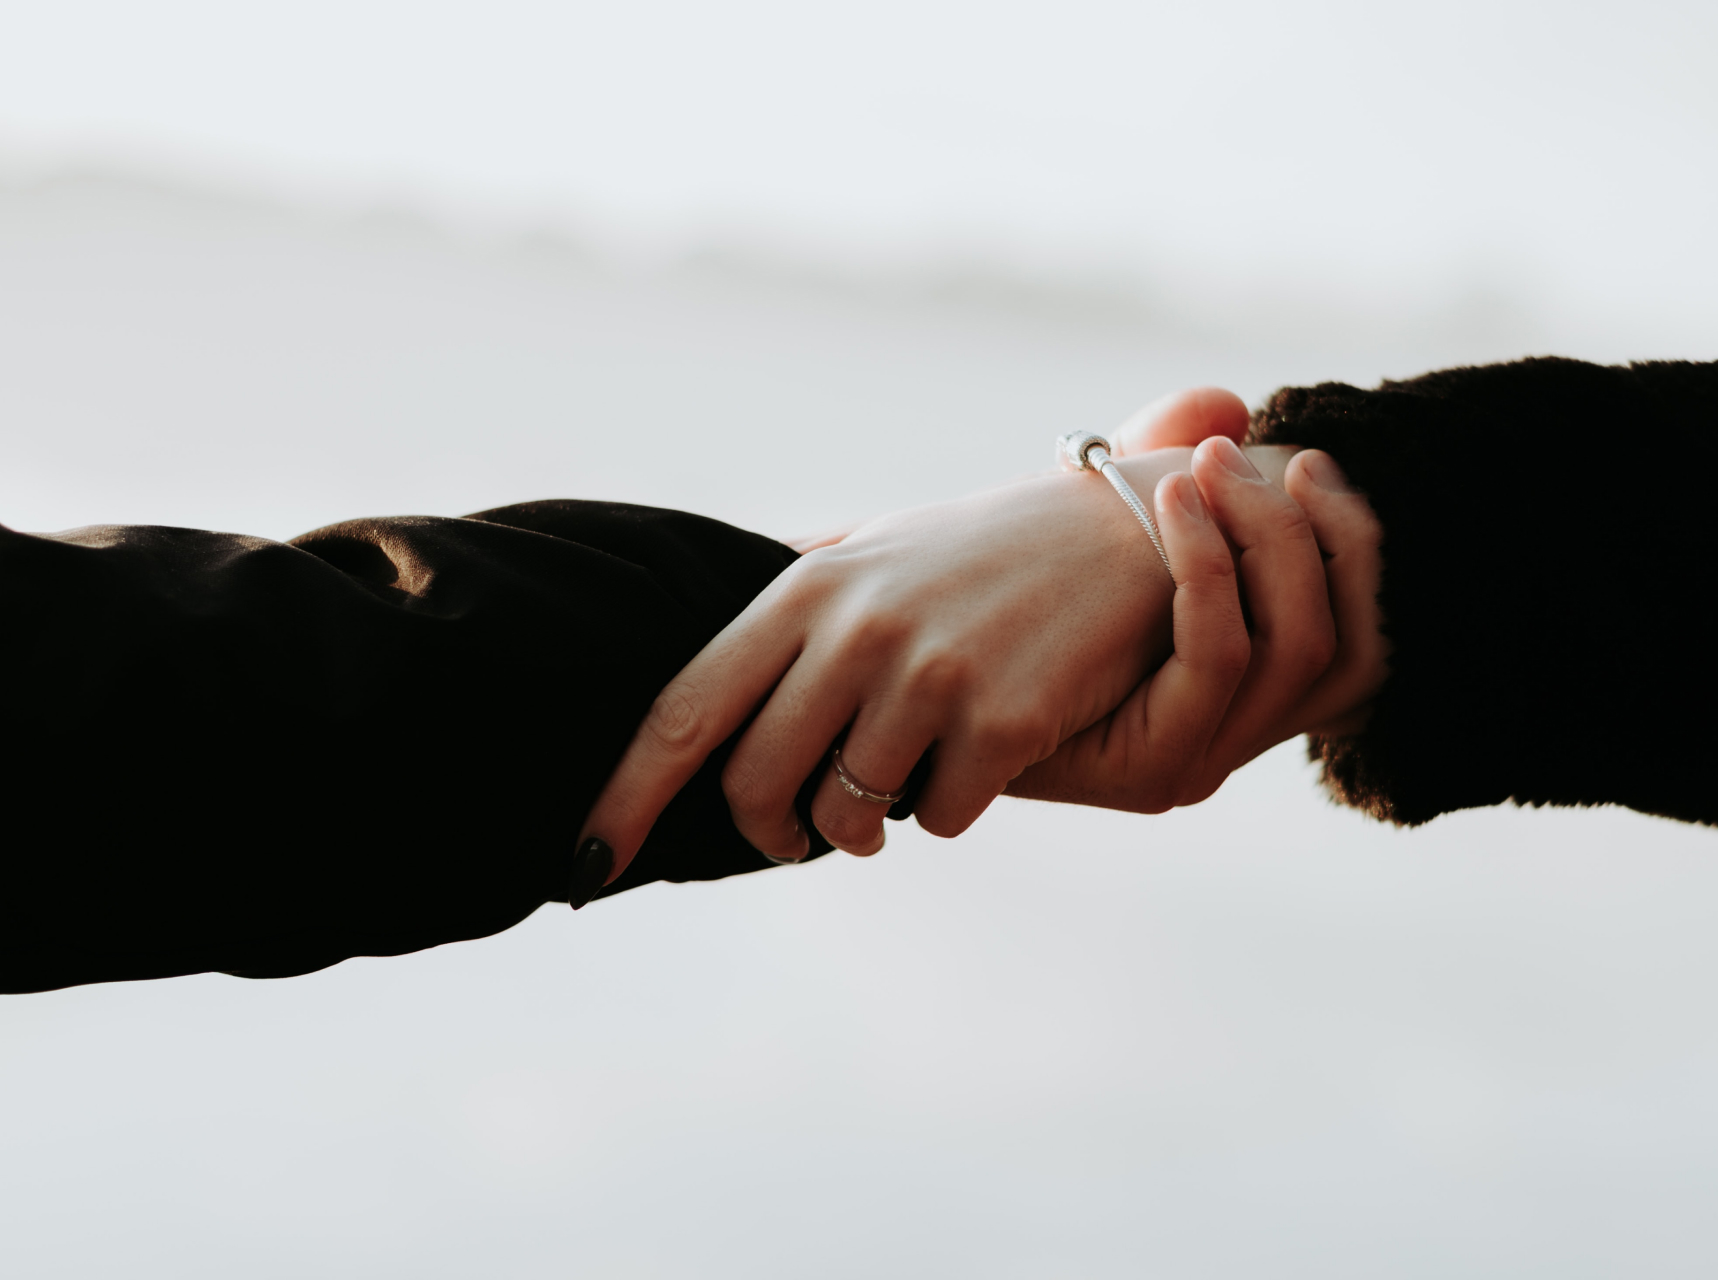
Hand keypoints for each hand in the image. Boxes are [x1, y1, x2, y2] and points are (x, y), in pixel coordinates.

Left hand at [578, 443, 1232, 881]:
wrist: (1122, 532)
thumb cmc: (981, 553)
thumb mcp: (872, 552)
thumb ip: (792, 600)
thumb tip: (701, 657)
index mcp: (807, 590)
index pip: (685, 710)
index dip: (626, 797)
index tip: (585, 863)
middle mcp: (855, 629)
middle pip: (755, 784)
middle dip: (769, 831)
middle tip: (798, 833)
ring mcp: (929, 675)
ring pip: (847, 815)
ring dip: (861, 828)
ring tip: (892, 791)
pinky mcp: (1002, 719)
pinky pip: (937, 819)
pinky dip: (946, 809)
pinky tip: (975, 759)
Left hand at [1007, 387, 1387, 808]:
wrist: (913, 686)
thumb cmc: (1004, 602)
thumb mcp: (1097, 526)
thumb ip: (1160, 467)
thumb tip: (1226, 404)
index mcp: (1248, 689)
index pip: (1363, 631)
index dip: (1355, 545)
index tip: (1303, 461)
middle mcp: (1241, 733)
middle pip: (1348, 643)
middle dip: (1314, 533)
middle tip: (1237, 458)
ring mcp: (1204, 758)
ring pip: (1295, 646)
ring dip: (1260, 538)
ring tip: (1197, 467)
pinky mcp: (1153, 771)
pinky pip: (1218, 660)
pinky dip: (1207, 571)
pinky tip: (1167, 504)